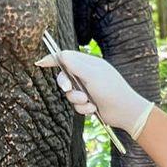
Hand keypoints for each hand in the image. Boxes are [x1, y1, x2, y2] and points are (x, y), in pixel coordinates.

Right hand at [35, 50, 154, 137]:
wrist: (126, 112)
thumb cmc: (112, 90)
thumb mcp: (92, 76)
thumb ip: (75, 65)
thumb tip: (60, 54)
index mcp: (90, 64)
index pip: (67, 57)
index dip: (53, 59)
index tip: (41, 62)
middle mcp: (88, 75)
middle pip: (65, 76)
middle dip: (65, 84)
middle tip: (68, 89)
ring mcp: (88, 89)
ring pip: (69, 93)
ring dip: (77, 99)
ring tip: (88, 102)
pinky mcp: (89, 102)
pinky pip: (77, 105)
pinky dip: (84, 108)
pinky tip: (94, 109)